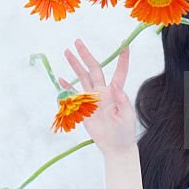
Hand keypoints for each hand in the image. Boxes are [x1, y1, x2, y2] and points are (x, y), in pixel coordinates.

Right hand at [61, 39, 136, 155]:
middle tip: (77, 42)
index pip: (119, 71)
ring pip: (82, 78)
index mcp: (115, 91)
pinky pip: (74, 95)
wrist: (115, 146)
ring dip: (75, 65)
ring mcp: (92, 98)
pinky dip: (67, 87)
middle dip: (86, 55)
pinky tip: (61, 79)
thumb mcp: (127, 116)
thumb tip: (115, 86)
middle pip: (93, 69)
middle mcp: (103, 91)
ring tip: (67, 52)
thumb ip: (121, 100)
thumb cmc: (125, 131)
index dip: (122, 58)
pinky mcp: (84, 108)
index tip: (124, 44)